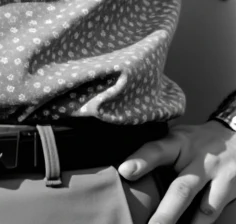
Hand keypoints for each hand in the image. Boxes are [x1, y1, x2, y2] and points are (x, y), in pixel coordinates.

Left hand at [118, 120, 235, 222]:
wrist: (235, 135)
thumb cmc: (198, 141)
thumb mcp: (179, 138)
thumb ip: (159, 153)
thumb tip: (125, 170)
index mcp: (179, 142)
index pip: (157, 150)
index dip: (141, 160)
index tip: (124, 172)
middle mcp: (199, 159)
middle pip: (181, 190)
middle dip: (165, 214)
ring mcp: (218, 175)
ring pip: (203, 207)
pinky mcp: (231, 188)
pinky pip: (215, 212)